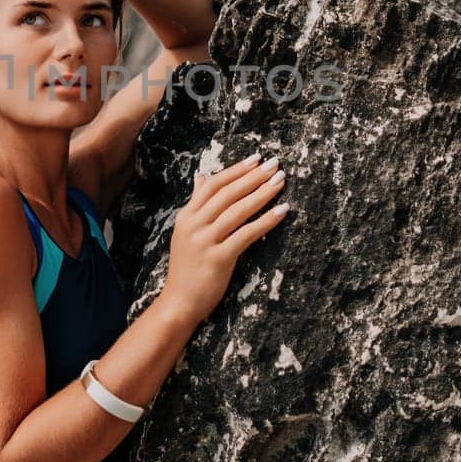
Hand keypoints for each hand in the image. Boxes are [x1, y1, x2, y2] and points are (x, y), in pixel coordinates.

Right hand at [160, 153, 289, 329]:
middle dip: (253, 177)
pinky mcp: (218, 258)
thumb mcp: (186, 231)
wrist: (179, 302)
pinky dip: (265, 221)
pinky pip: (246, 235)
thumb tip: (201, 176)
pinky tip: (281, 212)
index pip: (213, 184)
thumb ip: (196, 204)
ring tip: (280, 182)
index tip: (257, 159)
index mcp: (187, 216)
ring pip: (237, 211)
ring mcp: (205, 241)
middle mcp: (194, 225)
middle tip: (274, 164)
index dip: (236, 170)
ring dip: (262, 194)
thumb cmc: (187, 267)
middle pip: (227, 194)